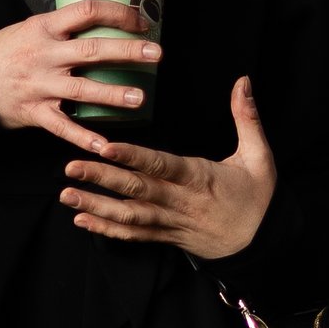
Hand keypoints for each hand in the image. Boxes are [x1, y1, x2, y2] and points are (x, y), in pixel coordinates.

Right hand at [0, 0, 160, 148]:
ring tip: (139, 97)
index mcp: (45, 28)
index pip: (86, 11)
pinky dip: (83, 137)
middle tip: (156, 54)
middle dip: (127, 52)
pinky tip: (105, 145)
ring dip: (113, 94)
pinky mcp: (36, 112)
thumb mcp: (33, 27)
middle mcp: (45, 55)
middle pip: (92, 51)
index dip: (116, 13)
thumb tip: (108, 20)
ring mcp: (41, 85)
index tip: (140, 21)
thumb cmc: (9, 50)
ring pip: (82, 89)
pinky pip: (63, 127)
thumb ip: (66, 27)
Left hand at [59, 75, 277, 262]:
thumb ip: (247, 117)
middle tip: (70, 167)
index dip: (133, 157)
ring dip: (96, 206)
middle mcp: (180, 202)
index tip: (106, 147)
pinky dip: (107, 230)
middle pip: (136, 190)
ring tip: (67, 195)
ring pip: (129, 216)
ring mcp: (170, 222)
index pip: (162, 165)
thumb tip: (242, 81)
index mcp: (199, 178)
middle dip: (102, 178)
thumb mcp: (260, 156)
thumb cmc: (259, 199)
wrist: (262, 246)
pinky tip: (82, 221)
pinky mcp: (166, 237)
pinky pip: (133, 236)